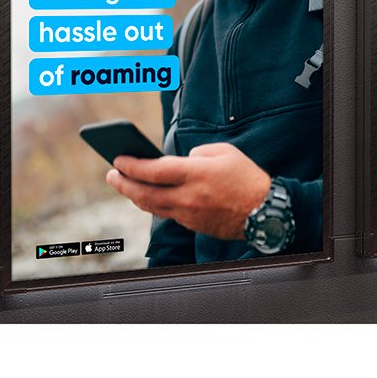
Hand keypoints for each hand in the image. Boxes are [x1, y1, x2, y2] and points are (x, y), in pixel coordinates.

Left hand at [107, 142, 272, 239]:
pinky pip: (166, 214)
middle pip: (145, 193)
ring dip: (134, 196)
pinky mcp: (193, 225)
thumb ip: (198, 153)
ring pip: (152, 207)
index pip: (154, 170)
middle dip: (123, 184)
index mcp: (196, 174)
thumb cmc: (246, 177)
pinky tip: (147, 196)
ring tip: (124, 185)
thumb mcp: (225, 152)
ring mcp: (189, 214)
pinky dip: (153, 204)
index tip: (118, 159)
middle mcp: (189, 196)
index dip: (132, 165)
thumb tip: (181, 161)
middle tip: (111, 175)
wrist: (265, 211)